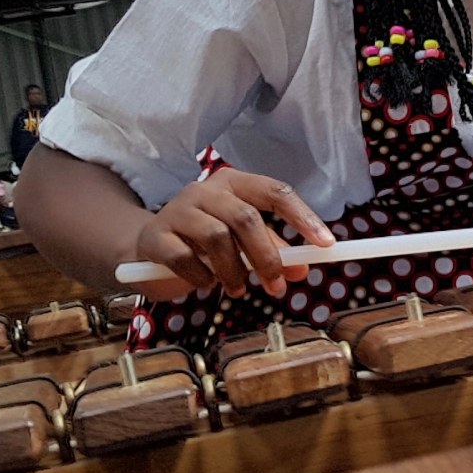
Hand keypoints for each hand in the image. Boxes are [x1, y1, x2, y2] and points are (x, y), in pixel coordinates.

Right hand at [133, 170, 334, 300]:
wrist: (146, 246)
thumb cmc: (202, 241)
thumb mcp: (241, 243)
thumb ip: (272, 250)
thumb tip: (303, 268)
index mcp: (234, 183)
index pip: (275, 192)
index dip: (303, 217)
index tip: (326, 244)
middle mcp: (205, 189)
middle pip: (246, 218)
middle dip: (267, 257)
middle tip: (276, 286)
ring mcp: (177, 209)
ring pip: (217, 237)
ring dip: (234, 272)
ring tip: (237, 289)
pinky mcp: (155, 234)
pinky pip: (185, 257)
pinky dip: (202, 278)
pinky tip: (206, 284)